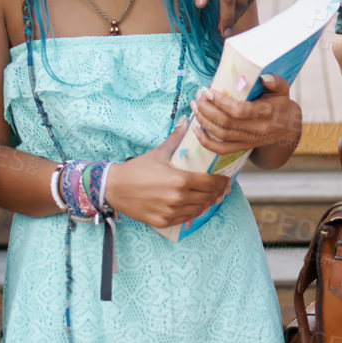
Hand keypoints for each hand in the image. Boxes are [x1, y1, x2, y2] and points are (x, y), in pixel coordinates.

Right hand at [106, 123, 232, 228]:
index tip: (227, 180)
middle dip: (218, 193)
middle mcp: (178, 198)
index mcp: (180, 180)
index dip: (221, 182)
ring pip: (198, 210)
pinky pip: (186, 219)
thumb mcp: (159, 153)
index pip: (210, 183)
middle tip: (223, 189)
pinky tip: (198, 207)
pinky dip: (195, 212)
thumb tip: (185, 120)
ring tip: (214, 198)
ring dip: (208, 203)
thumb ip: (176, 138)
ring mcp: (171, 212)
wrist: (114, 188)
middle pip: (207, 197)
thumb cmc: (137, 169)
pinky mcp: (163, 222)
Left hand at [192, 74, 301, 155]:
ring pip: (221, 135)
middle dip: (207, 109)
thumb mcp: (282, 89)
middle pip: (226, 123)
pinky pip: (221, 150)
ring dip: (204, 121)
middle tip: (198, 96)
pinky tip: (196, 129)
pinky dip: (205, 142)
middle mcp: (258, 129)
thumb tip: (264, 76)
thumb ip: (275, 81)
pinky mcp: (243, 147)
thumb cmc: (280, 103)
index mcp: (267, 113)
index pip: (239, 110)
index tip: (208, 91)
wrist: (288, 128)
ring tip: (195, 106)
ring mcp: (249, 140)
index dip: (221, 102)